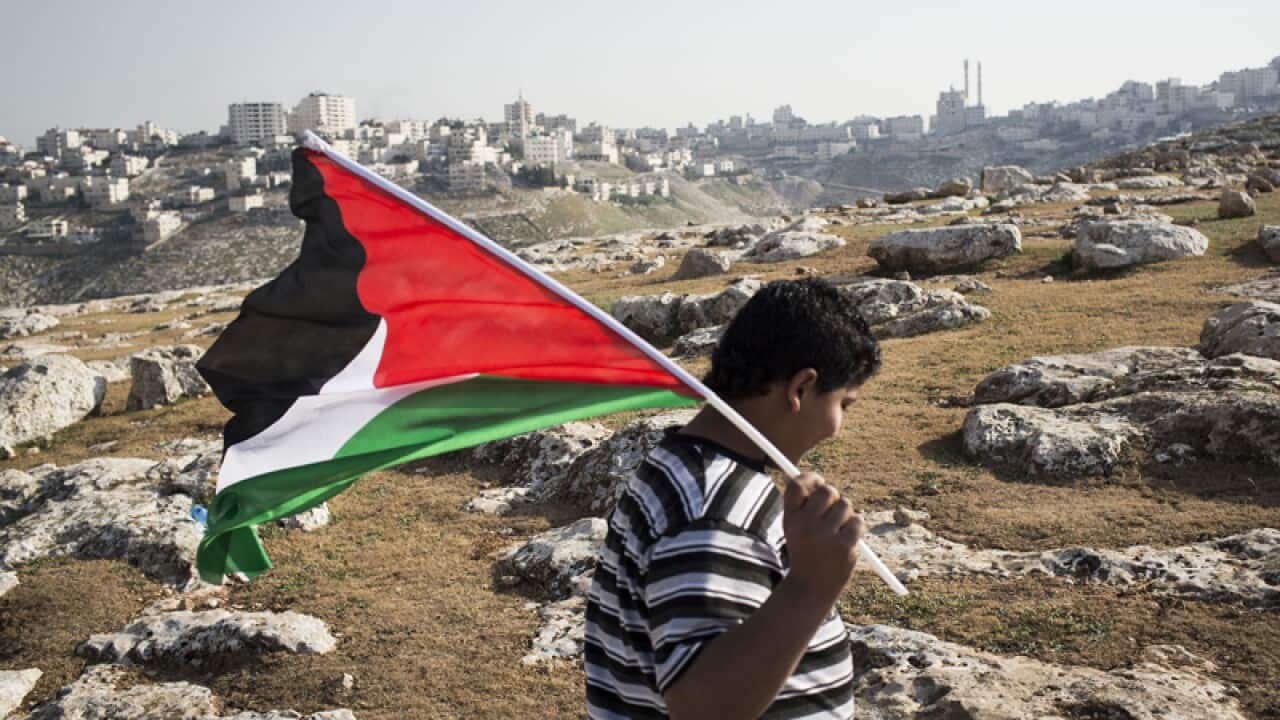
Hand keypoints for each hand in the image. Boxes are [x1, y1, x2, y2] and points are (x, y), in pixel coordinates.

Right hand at [781, 472, 864, 603]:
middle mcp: (805, 526)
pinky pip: (857, 522)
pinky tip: (846, 540)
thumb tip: (813, 478)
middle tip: (832, 511)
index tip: (818, 482)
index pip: (798, 485)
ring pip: (845, 505)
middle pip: (828, 491)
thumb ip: (802, 504)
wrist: (811, 588)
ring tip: (837, 531)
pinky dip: (855, 528)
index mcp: (790, 519)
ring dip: (846, 515)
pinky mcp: (843, 546)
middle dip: (834, 498)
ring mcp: (824, 536)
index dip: (810, 478)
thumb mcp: (795, 528)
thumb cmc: (805, 552)